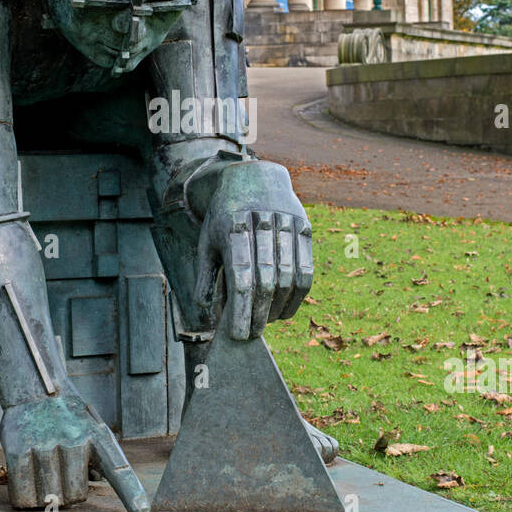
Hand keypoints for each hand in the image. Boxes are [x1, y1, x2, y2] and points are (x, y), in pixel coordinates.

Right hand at [0, 392, 149, 511]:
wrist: (34, 389)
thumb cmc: (67, 418)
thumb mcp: (91, 429)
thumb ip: (99, 460)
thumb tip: (96, 491)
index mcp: (96, 436)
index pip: (117, 468)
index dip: (130, 492)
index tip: (141, 511)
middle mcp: (73, 439)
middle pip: (75, 496)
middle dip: (68, 494)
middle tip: (60, 475)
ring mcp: (44, 443)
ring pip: (48, 498)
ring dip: (44, 497)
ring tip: (43, 475)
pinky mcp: (18, 449)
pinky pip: (22, 494)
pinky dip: (24, 498)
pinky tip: (27, 483)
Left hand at [194, 161, 312, 340]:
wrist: (254, 176)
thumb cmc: (225, 216)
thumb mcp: (206, 240)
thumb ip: (205, 275)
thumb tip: (207, 312)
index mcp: (232, 226)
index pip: (241, 276)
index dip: (241, 309)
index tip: (238, 334)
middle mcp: (261, 223)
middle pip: (266, 279)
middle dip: (259, 313)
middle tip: (252, 335)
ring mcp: (286, 223)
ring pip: (288, 277)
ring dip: (278, 307)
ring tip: (267, 323)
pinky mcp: (304, 227)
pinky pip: (306, 269)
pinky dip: (297, 296)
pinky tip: (285, 311)